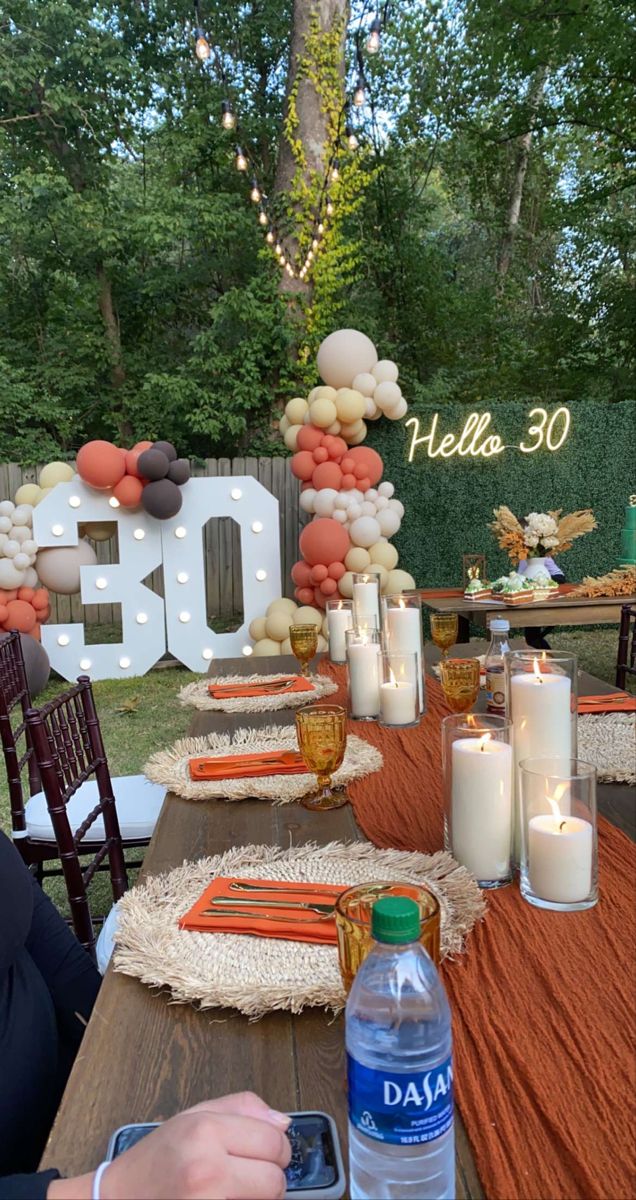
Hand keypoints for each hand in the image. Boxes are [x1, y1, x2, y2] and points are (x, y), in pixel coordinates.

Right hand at [48, 1092, 290, 1199]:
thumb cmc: (156, 1159)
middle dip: (269, 1178)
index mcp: (205, 1131)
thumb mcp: (193, 1115)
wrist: (117, 1199)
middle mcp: (207, 1169)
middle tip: (247, 1175)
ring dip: (257, 1198)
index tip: (266, 1153)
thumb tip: (283, 1122)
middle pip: (276, 1180)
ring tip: (231, 1189)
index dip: (276, 1148)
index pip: (275, 1141)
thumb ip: (242, 1109)